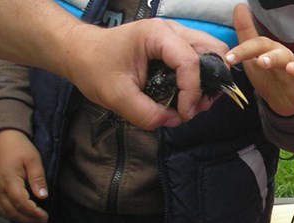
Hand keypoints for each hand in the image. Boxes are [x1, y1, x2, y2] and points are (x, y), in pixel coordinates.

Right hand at [0, 130, 48, 222]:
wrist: (1, 139)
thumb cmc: (19, 147)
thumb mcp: (33, 159)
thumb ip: (38, 178)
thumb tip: (43, 196)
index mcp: (9, 180)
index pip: (20, 202)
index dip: (33, 212)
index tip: (45, 216)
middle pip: (11, 211)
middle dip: (28, 218)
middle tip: (43, 219)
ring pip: (3, 211)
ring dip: (19, 218)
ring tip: (34, 219)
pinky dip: (9, 214)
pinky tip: (20, 214)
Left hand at [60, 18, 227, 129]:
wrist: (80, 53)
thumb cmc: (94, 67)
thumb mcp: (116, 96)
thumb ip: (146, 113)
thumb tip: (174, 120)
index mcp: (156, 35)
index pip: (189, 61)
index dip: (192, 91)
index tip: (184, 114)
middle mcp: (172, 30)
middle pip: (213, 50)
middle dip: (212, 82)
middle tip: (197, 106)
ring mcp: (176, 36)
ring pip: (212, 53)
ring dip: (210, 80)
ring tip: (195, 103)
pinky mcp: (176, 47)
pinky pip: (202, 59)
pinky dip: (203, 78)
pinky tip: (190, 96)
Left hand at [227, 4, 293, 116]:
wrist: (283, 100)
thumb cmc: (269, 74)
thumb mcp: (254, 56)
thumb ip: (246, 34)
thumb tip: (239, 6)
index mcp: (273, 50)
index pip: (259, 46)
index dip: (244, 50)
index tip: (229, 58)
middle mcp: (288, 60)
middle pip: (282, 54)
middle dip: (272, 57)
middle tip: (262, 61)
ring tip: (292, 69)